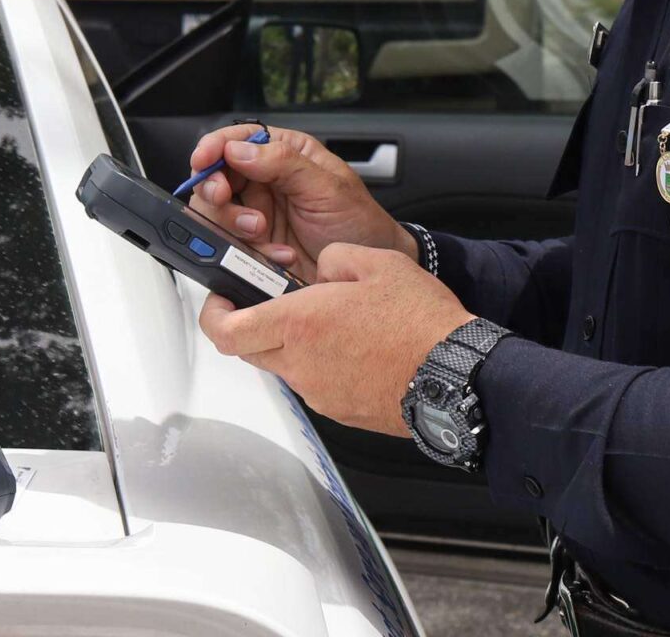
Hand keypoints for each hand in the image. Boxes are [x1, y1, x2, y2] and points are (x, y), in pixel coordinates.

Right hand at [183, 122, 414, 284]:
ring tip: (261, 231)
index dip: (215, 147)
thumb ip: (284, 164)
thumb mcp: (328, 188)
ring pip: (216, 212)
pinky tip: (279, 255)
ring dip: (232, 222)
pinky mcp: (253, 247)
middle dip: (215, 188)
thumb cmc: (360, 225)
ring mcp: (257, 215)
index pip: (238, 139)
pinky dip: (248, 252)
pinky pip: (230, 246)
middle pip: (217, 176)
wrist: (364, 279)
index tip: (203, 160)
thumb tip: (239, 149)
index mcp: (284, 155)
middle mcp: (265, 182)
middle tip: (223, 198)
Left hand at [199, 242, 473, 435]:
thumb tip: (320, 269)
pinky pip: (312, 383)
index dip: (213, 313)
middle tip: (269, 305)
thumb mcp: (374, 262)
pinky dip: (318, 364)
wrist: (455, 375)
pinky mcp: (337, 408)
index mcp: (300, 323)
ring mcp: (318, 391)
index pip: (226, 329)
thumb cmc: (420, 324)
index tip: (220, 297)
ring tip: (328, 323)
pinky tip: (351, 347)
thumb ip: (332, 260)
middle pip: (248, 350)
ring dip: (289, 344)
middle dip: (249, 326)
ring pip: (282, 366)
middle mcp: (300, 362)